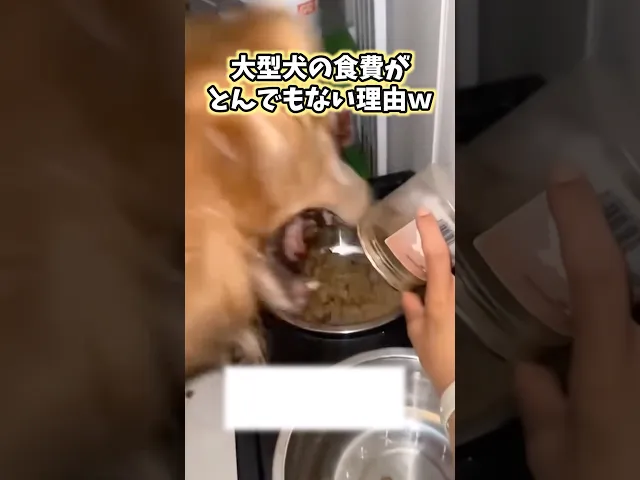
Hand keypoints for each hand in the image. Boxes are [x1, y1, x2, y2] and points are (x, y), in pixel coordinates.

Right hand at [402, 210, 454, 395]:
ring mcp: (471, 299)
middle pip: (453, 257)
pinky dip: (455, 275)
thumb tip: (409, 293)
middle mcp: (459, 292)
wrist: (465, 385)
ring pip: (460, 270)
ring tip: (435, 244)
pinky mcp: (477, 308)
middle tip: (427, 224)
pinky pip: (465, 283)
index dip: (429, 232)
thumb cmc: (440, 360)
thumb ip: (413, 311)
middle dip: (442, 238)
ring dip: (450, 256)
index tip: (422, 212)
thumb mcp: (418, 336)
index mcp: (442, 295)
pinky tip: (448, 273)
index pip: (437, 256)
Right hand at [514, 168, 637, 479]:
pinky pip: (629, 328)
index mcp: (611, 361)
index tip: (561, 178)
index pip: (597, 274)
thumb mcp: (557, 455)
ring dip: (618, 285)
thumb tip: (530, 369)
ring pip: (633, 305)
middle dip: (607, 242)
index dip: (579, 220)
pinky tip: (604, 335)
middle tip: (584, 219)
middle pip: (632, 279)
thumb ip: (540, 404)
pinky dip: (619, 317)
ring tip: (586, 318)